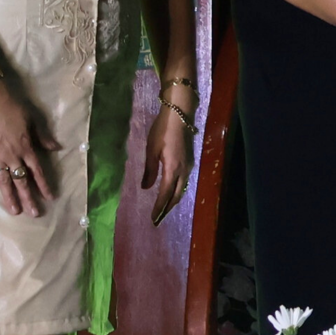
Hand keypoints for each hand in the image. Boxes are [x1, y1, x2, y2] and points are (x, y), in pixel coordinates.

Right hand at [0, 92, 58, 215]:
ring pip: (3, 181)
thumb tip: (56, 148)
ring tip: (14, 211)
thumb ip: (43, 137)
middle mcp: (12, 156)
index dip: (44, 185)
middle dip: (29, 198)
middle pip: (22, 181)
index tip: (50, 198)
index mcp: (26, 148)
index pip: (37, 171)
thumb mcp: (33, 120)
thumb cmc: (12, 107)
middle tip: (34, 214)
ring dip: (9, 197)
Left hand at [143, 107, 193, 225]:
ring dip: (173, 200)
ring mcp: (189, 165)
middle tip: (158, 219)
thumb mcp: (151, 150)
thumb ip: (150, 170)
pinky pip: (184, 182)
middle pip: (176, 194)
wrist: (180, 114)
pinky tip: (172, 192)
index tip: (153, 219)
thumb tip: (146, 188)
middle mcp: (183, 170)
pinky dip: (177, 191)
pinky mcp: (189, 161)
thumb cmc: (162, 130)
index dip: (159, 207)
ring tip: (164, 209)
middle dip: (167, 208)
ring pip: (181, 189)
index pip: (165, 194)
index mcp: (172, 168)